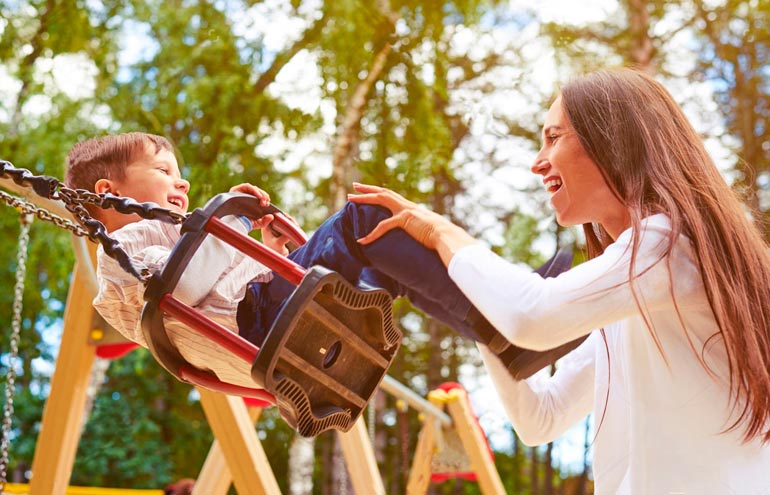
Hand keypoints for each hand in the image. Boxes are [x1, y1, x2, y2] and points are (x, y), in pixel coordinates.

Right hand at [228, 183, 289, 255]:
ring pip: (253, 188)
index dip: (265, 198)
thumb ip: (265, 221)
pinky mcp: (235, 189)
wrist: (233, 224)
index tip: (268, 204)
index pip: (259, 196)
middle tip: (266, 203)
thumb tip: (271, 216)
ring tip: (263, 200)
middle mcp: (245, 196)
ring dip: (260, 193)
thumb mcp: (257, 223)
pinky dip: (254, 190)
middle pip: (257, 192)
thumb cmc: (244, 223)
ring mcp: (240, 192)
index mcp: (250, 202)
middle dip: (264, 196)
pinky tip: (259, 197)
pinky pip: (247, 186)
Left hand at [347, 183, 475, 264]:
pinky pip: (383, 226)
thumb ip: (420, 230)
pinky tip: (362, 240)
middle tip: (354, 187)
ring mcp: (405, 211)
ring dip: (364, 198)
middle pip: (383, 192)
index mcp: (411, 208)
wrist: (447, 236)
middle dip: (367, 189)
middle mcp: (407, 206)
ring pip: (380, 199)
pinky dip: (371, 234)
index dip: (379, 193)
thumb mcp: (427, 231)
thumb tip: (419, 236)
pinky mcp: (404, 220)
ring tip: (350, 197)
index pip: (392, 197)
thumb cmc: (440, 237)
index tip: (369, 191)